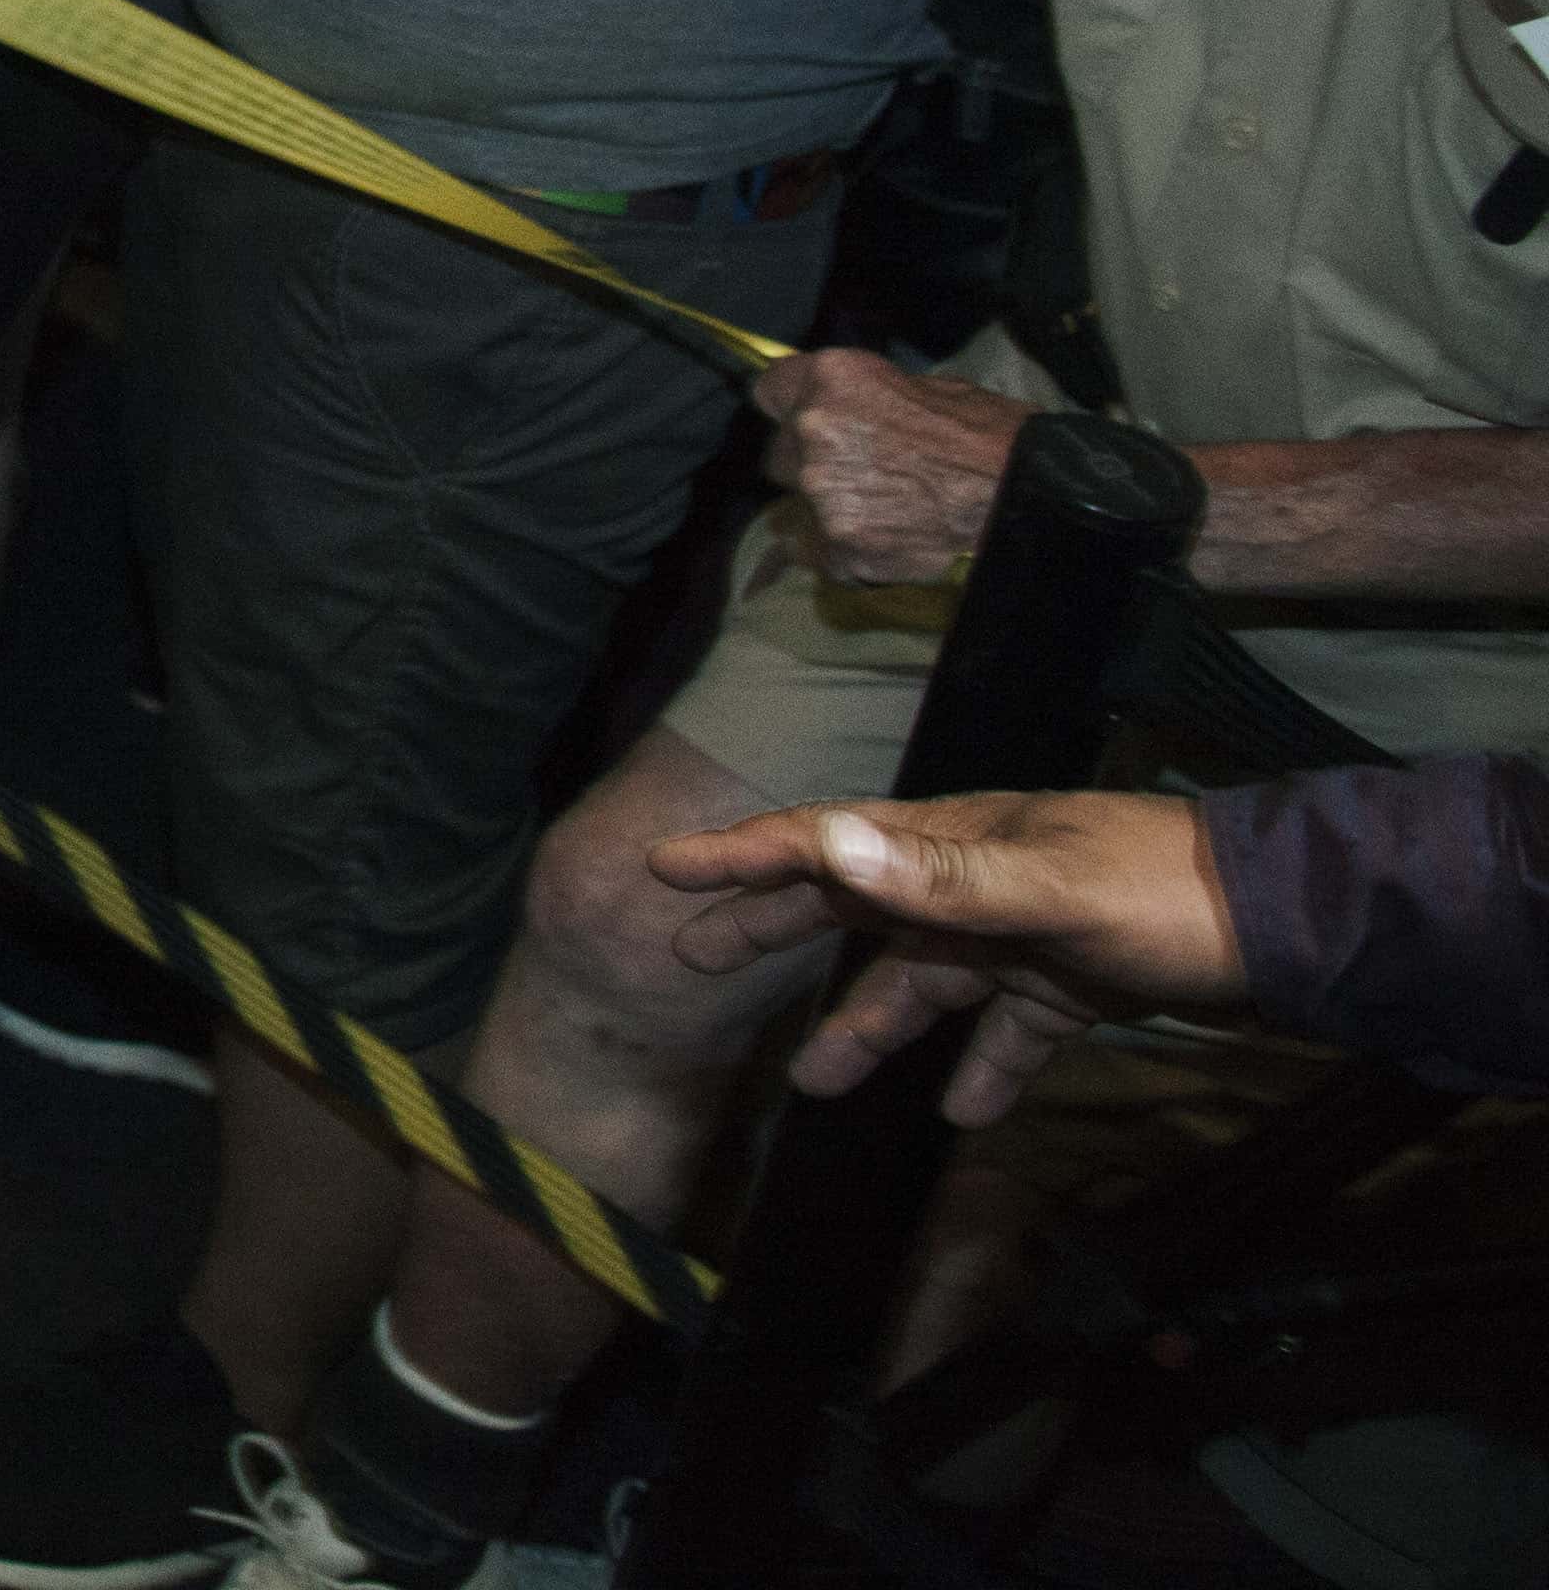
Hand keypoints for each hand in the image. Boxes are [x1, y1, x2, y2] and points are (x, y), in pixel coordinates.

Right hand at [651, 785, 1238, 1122]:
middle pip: (855, 907)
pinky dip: (983, 1069)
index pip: (827, 843)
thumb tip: (827, 842)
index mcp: (956, 841)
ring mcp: (1022, 935)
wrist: (1289, 930)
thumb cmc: (1164, 898)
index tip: (665, 870)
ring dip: (870, 1030)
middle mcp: (974, 883)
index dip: (743, 856)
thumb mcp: (1050, 889)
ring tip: (814, 1084)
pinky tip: (962, 1113)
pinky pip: (1008, 1031)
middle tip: (696, 957)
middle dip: (775, 931)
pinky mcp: (1070, 984)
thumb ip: (941, 876)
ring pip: (923, 984)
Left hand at [749, 348, 1037, 584]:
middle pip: (780, 452)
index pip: (770, 390)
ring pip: (794, 505)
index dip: (789, 408)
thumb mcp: (931, 390)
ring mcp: (820, 492)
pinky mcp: (837, 546)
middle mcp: (812, 430)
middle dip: (808, 463)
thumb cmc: (990, 436)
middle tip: (853, 475)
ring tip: (874, 515)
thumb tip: (855, 410)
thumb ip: (872, 400)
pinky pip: (812, 552)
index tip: (803, 421)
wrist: (1025, 497)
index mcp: (832, 379)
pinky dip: (837, 551)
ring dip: (823, 509)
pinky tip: (874, 545)